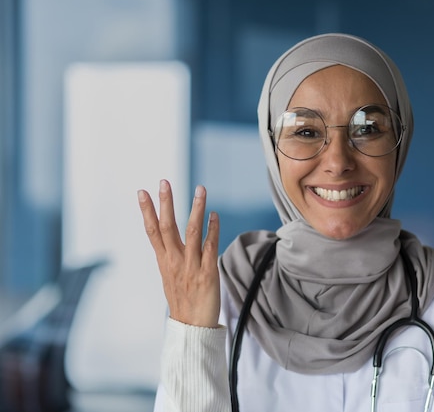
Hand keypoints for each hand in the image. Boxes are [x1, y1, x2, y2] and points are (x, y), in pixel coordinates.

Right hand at [137, 179, 220, 327]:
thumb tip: (171, 243)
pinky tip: (214, 215)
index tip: (142, 192)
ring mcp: (190, 266)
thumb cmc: (183, 303)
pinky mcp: (207, 273)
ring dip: (195, 208)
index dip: (146, 211)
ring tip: (200, 189)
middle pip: (167, 227)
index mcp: (164, 262)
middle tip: (164, 182)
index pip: (152, 232)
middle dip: (165, 203)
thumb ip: (172, 258)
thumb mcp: (171, 278)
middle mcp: (174, 262)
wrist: (192, 328)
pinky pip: (210, 246)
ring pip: (191, 232)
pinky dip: (212, 229)